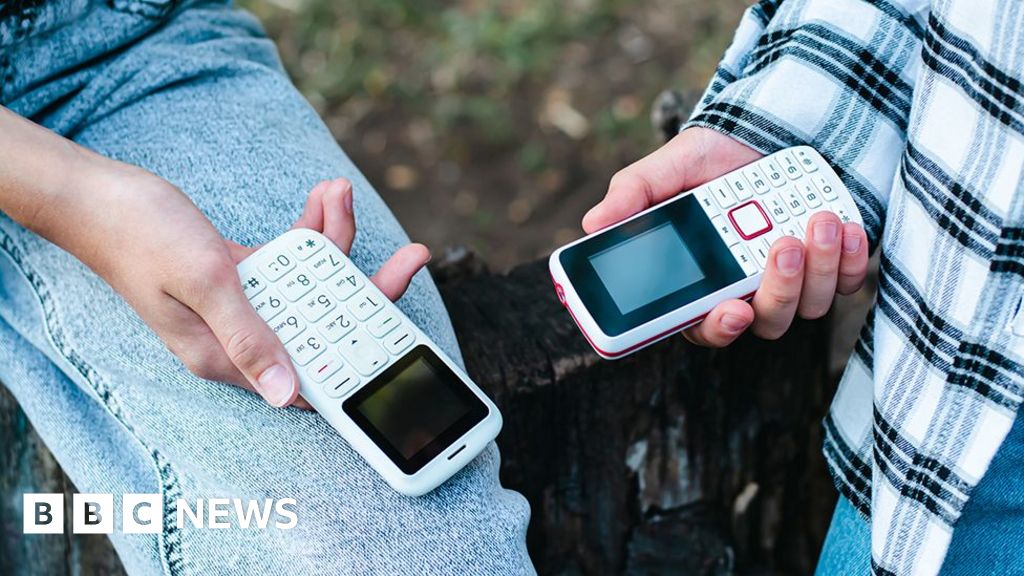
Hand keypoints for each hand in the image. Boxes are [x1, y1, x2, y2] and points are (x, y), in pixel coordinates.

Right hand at [59, 168, 427, 407]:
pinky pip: (291, 259)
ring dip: (335, 239)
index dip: (360, 358)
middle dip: (368, 287)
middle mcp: (240, 337)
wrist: (96, 196)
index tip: (402, 336)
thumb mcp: (204, 283)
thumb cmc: (140, 236)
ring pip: (312, 284)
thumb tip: (287, 394)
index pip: (311, 371)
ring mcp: (243, 305)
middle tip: (412, 255)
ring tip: (340, 192)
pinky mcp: (242, 276)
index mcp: (228, 356)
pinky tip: (323, 196)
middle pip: (325, 324)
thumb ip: (249, 335)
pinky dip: (309, 229)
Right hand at [583, 127, 868, 346]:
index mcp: (704, 283)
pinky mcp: (837, 266)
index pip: (706, 326)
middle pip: (766, 322)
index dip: (718, 329)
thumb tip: (592, 224)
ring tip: (818, 218)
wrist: (771, 128)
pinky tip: (845, 225)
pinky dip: (853, 259)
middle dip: (778, 290)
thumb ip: (634, 195)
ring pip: (811, 305)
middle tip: (782, 245)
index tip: (730, 311)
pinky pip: (851, 282)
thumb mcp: (668, 169)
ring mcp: (796, 282)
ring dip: (819, 267)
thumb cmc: (713, 158)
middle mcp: (750, 291)